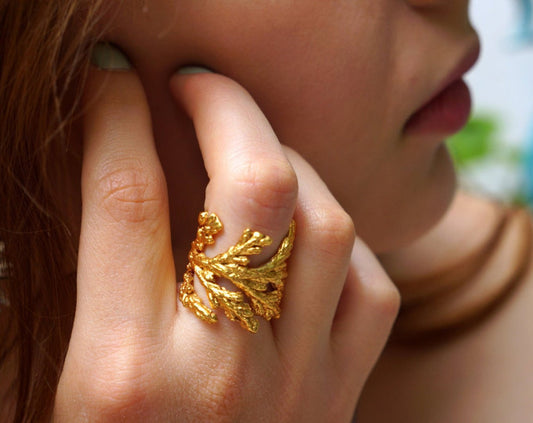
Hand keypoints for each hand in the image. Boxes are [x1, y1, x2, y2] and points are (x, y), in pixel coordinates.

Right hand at [54, 67, 399, 421]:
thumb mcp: (62, 388)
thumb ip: (94, 282)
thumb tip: (119, 177)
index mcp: (120, 376)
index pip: (125, 196)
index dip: (117, 114)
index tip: (117, 78)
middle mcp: (218, 371)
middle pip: (250, 187)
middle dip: (224, 107)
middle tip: (197, 83)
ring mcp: (297, 385)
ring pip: (328, 223)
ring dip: (291, 161)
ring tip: (255, 148)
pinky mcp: (341, 398)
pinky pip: (372, 288)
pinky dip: (344, 239)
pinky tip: (307, 230)